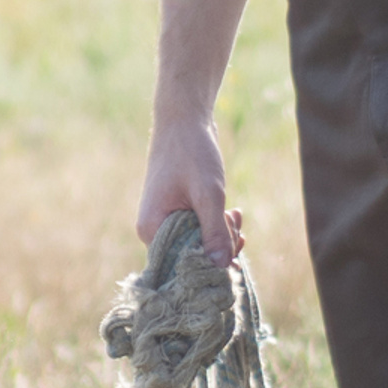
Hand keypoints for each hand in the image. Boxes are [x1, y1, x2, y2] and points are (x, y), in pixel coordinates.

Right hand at [136, 114, 244, 264]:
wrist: (184, 120)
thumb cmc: (191, 153)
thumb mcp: (209, 194)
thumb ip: (215, 231)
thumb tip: (221, 267)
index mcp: (151, 229)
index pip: (180, 265)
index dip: (209, 263)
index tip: (234, 248)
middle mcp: (153, 229)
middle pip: (191, 256)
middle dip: (220, 245)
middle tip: (236, 224)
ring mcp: (165, 221)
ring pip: (199, 243)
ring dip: (223, 234)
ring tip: (236, 214)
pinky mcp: (177, 213)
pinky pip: (200, 230)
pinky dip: (218, 225)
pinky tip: (233, 213)